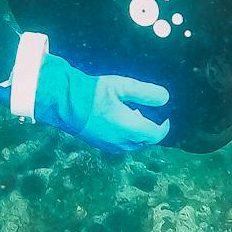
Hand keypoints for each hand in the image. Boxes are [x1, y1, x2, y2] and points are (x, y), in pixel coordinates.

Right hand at [0, 51, 170, 152]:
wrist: (65, 103)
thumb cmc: (94, 92)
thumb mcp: (123, 86)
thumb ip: (147, 93)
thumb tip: (165, 99)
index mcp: (131, 128)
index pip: (156, 135)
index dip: (164, 127)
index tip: (166, 118)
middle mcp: (122, 142)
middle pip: (145, 142)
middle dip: (150, 130)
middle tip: (146, 113)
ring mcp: (109, 145)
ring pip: (133, 145)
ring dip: (138, 134)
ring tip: (131, 114)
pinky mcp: (99, 145)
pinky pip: (120, 145)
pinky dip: (126, 136)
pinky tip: (118, 121)